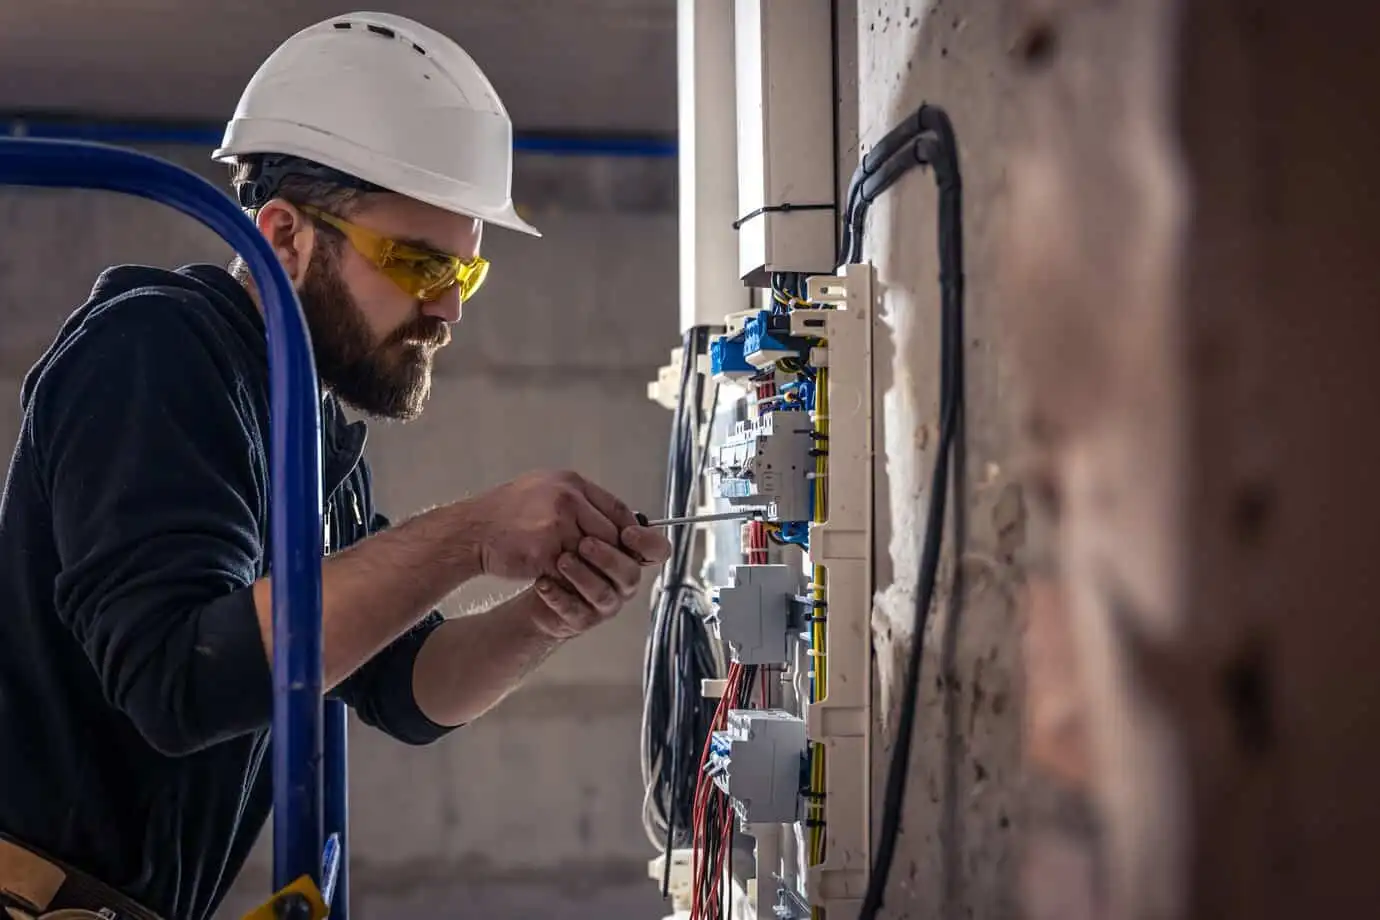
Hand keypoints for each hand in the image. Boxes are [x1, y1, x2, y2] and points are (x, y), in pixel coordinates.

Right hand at [466, 470, 660, 580]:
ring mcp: (557, 525)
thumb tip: (612, 518)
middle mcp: (567, 499)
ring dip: (591, 568)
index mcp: (570, 483)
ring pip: (594, 555)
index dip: (628, 530)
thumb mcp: (546, 490)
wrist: (471, 530)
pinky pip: (571, 571)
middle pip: (611, 533)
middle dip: (611, 553)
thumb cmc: (506, 513)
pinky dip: (571, 580)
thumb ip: (579, 501)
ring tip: (585, 575)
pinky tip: (566, 582)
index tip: (631, 544)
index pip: (616, 508)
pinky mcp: (545, 551)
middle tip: (607, 566)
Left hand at [527, 526, 670, 639]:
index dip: (647, 543)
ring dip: (582, 575)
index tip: (627, 532)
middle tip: (585, 543)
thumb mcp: (584, 525)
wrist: (539, 581)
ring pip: (602, 593)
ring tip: (562, 560)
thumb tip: (614, 508)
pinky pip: (574, 611)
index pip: (657, 551)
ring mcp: (604, 603)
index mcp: (630, 557)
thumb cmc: (567, 552)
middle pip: (629, 573)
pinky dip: (558, 595)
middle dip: (608, 558)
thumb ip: (602, 517)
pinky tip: (544, 581)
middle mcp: (622, 582)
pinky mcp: (581, 619)